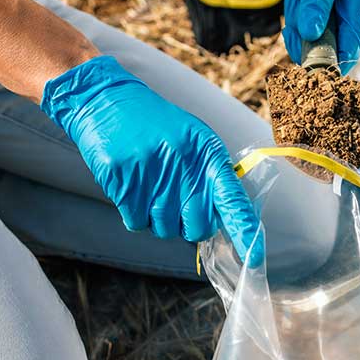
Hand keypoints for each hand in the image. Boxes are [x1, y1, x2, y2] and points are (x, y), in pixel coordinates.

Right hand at [41, 56, 262, 264]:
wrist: (106, 101)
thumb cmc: (153, 125)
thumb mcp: (191, 140)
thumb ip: (208, 176)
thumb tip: (219, 221)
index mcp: (205, 152)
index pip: (231, 198)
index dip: (243, 229)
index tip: (253, 257)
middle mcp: (182, 164)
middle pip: (197, 226)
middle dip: (189, 226)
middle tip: (176, 203)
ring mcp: (151, 173)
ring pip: (164, 229)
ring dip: (157, 218)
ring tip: (150, 186)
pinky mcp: (123, 181)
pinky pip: (136, 222)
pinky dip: (134, 213)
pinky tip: (132, 187)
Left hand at [283, 0, 359, 74]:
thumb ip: (317, 3)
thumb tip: (310, 34)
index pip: (348, 55)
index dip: (326, 66)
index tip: (301, 61)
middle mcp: (354, 13)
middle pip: (329, 50)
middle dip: (305, 40)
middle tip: (290, 20)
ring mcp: (341, 8)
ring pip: (317, 36)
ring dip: (299, 24)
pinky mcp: (328, 2)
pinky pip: (312, 20)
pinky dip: (299, 13)